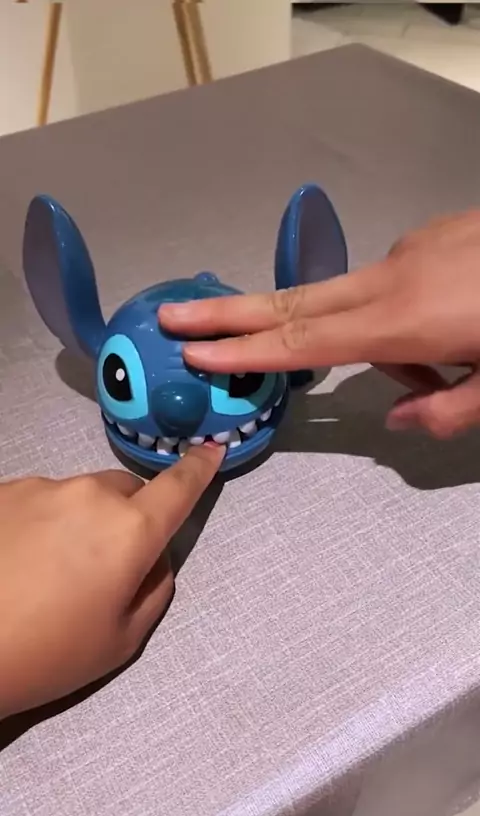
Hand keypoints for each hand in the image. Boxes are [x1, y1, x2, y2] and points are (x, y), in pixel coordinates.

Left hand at [0, 444, 223, 719]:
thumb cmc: (47, 654)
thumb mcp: (122, 640)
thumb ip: (155, 588)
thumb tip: (154, 557)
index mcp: (130, 530)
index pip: (177, 488)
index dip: (199, 468)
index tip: (211, 449)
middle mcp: (89, 496)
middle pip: (125, 491)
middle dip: (127, 517)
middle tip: (103, 566)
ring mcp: (41, 488)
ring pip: (79, 497)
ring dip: (79, 521)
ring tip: (48, 572)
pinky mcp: (3, 491)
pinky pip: (39, 500)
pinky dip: (40, 523)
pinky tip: (17, 562)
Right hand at [160, 212, 479, 438]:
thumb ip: (448, 409)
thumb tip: (397, 422)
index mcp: (405, 322)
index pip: (306, 343)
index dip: (246, 351)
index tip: (193, 347)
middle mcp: (393, 279)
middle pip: (293, 302)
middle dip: (229, 313)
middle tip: (172, 317)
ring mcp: (410, 250)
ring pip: (357, 303)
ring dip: (370, 340)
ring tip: (454, 363)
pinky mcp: (430, 236)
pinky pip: (394, 283)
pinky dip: (403, 316)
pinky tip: (458, 326)